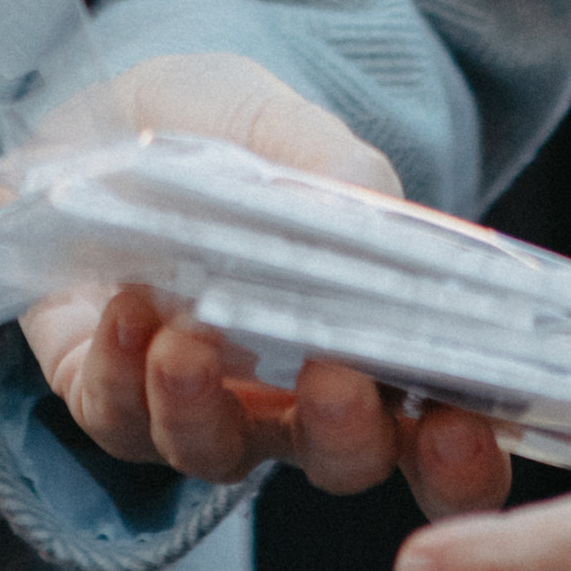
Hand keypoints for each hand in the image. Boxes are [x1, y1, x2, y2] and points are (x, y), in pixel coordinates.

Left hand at [18, 53, 510, 521]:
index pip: (440, 439)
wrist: (106, 110)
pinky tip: (127, 312)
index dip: (463, 460)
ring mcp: (198, 405)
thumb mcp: (285, 124)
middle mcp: (291, 398)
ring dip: (205, 408)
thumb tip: (374, 214)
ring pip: (215, 454)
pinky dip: (123, 375)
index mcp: (369, 342)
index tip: (462, 429)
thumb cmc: (224, 126)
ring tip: (190, 341)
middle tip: (335, 378)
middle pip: (340, 461)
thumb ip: (339, 172)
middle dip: (344, 435)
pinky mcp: (106, 393)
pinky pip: (116, 418)